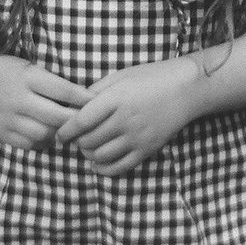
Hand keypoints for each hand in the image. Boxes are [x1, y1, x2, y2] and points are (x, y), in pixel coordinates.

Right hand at [0, 54, 90, 149]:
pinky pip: (30, 144)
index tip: (98, 101)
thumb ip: (50, 81)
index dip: (84, 97)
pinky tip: (50, 135)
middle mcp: (17, 99)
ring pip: (45, 133)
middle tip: (92, 121)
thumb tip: (84, 97)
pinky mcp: (2, 133)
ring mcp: (8, 119)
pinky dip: (44, 141)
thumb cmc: (3, 70)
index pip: (63, 89)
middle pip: (56, 116)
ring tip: (72, 129)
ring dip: (61, 132)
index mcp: (26, 76)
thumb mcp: (26, 65)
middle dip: (76, 120)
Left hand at [56, 58, 197, 175]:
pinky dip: (104, 169)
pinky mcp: (147, 149)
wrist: (186, 89)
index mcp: (115, 99)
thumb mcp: (121, 76)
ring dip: (88, 155)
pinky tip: (98, 163)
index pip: (81, 121)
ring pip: (101, 156)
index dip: (65, 131)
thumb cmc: (151, 77)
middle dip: (77, 142)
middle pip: (88, 141)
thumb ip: (97, 90)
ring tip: (87, 148)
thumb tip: (74, 105)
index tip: (59, 135)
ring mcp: (137, 137)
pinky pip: (120, 166)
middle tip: (75, 139)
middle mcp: (124, 120)